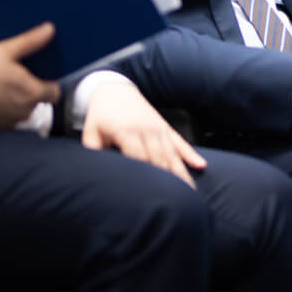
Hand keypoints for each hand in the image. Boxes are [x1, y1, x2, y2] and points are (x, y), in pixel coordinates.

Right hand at [0, 22, 61, 128]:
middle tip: (19, 77)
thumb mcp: (4, 50)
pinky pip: (10, 118)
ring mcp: (11, 121)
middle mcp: (25, 111)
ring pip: (25, 111)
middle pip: (40, 101)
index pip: (55, 93)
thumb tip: (50, 29)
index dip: (50, 83)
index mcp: (32, 93)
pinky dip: (7, 110)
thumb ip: (30, 41)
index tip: (40, 74)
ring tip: (5, 86)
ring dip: (20, 101)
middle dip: (34, 91)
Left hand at [82, 79, 206, 187]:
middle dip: (168, 181)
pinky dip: (190, 154)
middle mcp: (146, 130)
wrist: (114, 88)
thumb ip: (95, 153)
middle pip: (159, 159)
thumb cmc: (100, 116)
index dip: (145, 178)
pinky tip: (200, 165)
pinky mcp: (165, 126)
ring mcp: (158, 128)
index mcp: (126, 132)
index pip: (138, 159)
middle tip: (177, 203)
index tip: (151, 198)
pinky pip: (180, 142)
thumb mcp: (91, 133)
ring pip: (172, 153)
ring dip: (182, 173)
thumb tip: (98, 175)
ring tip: (190, 192)